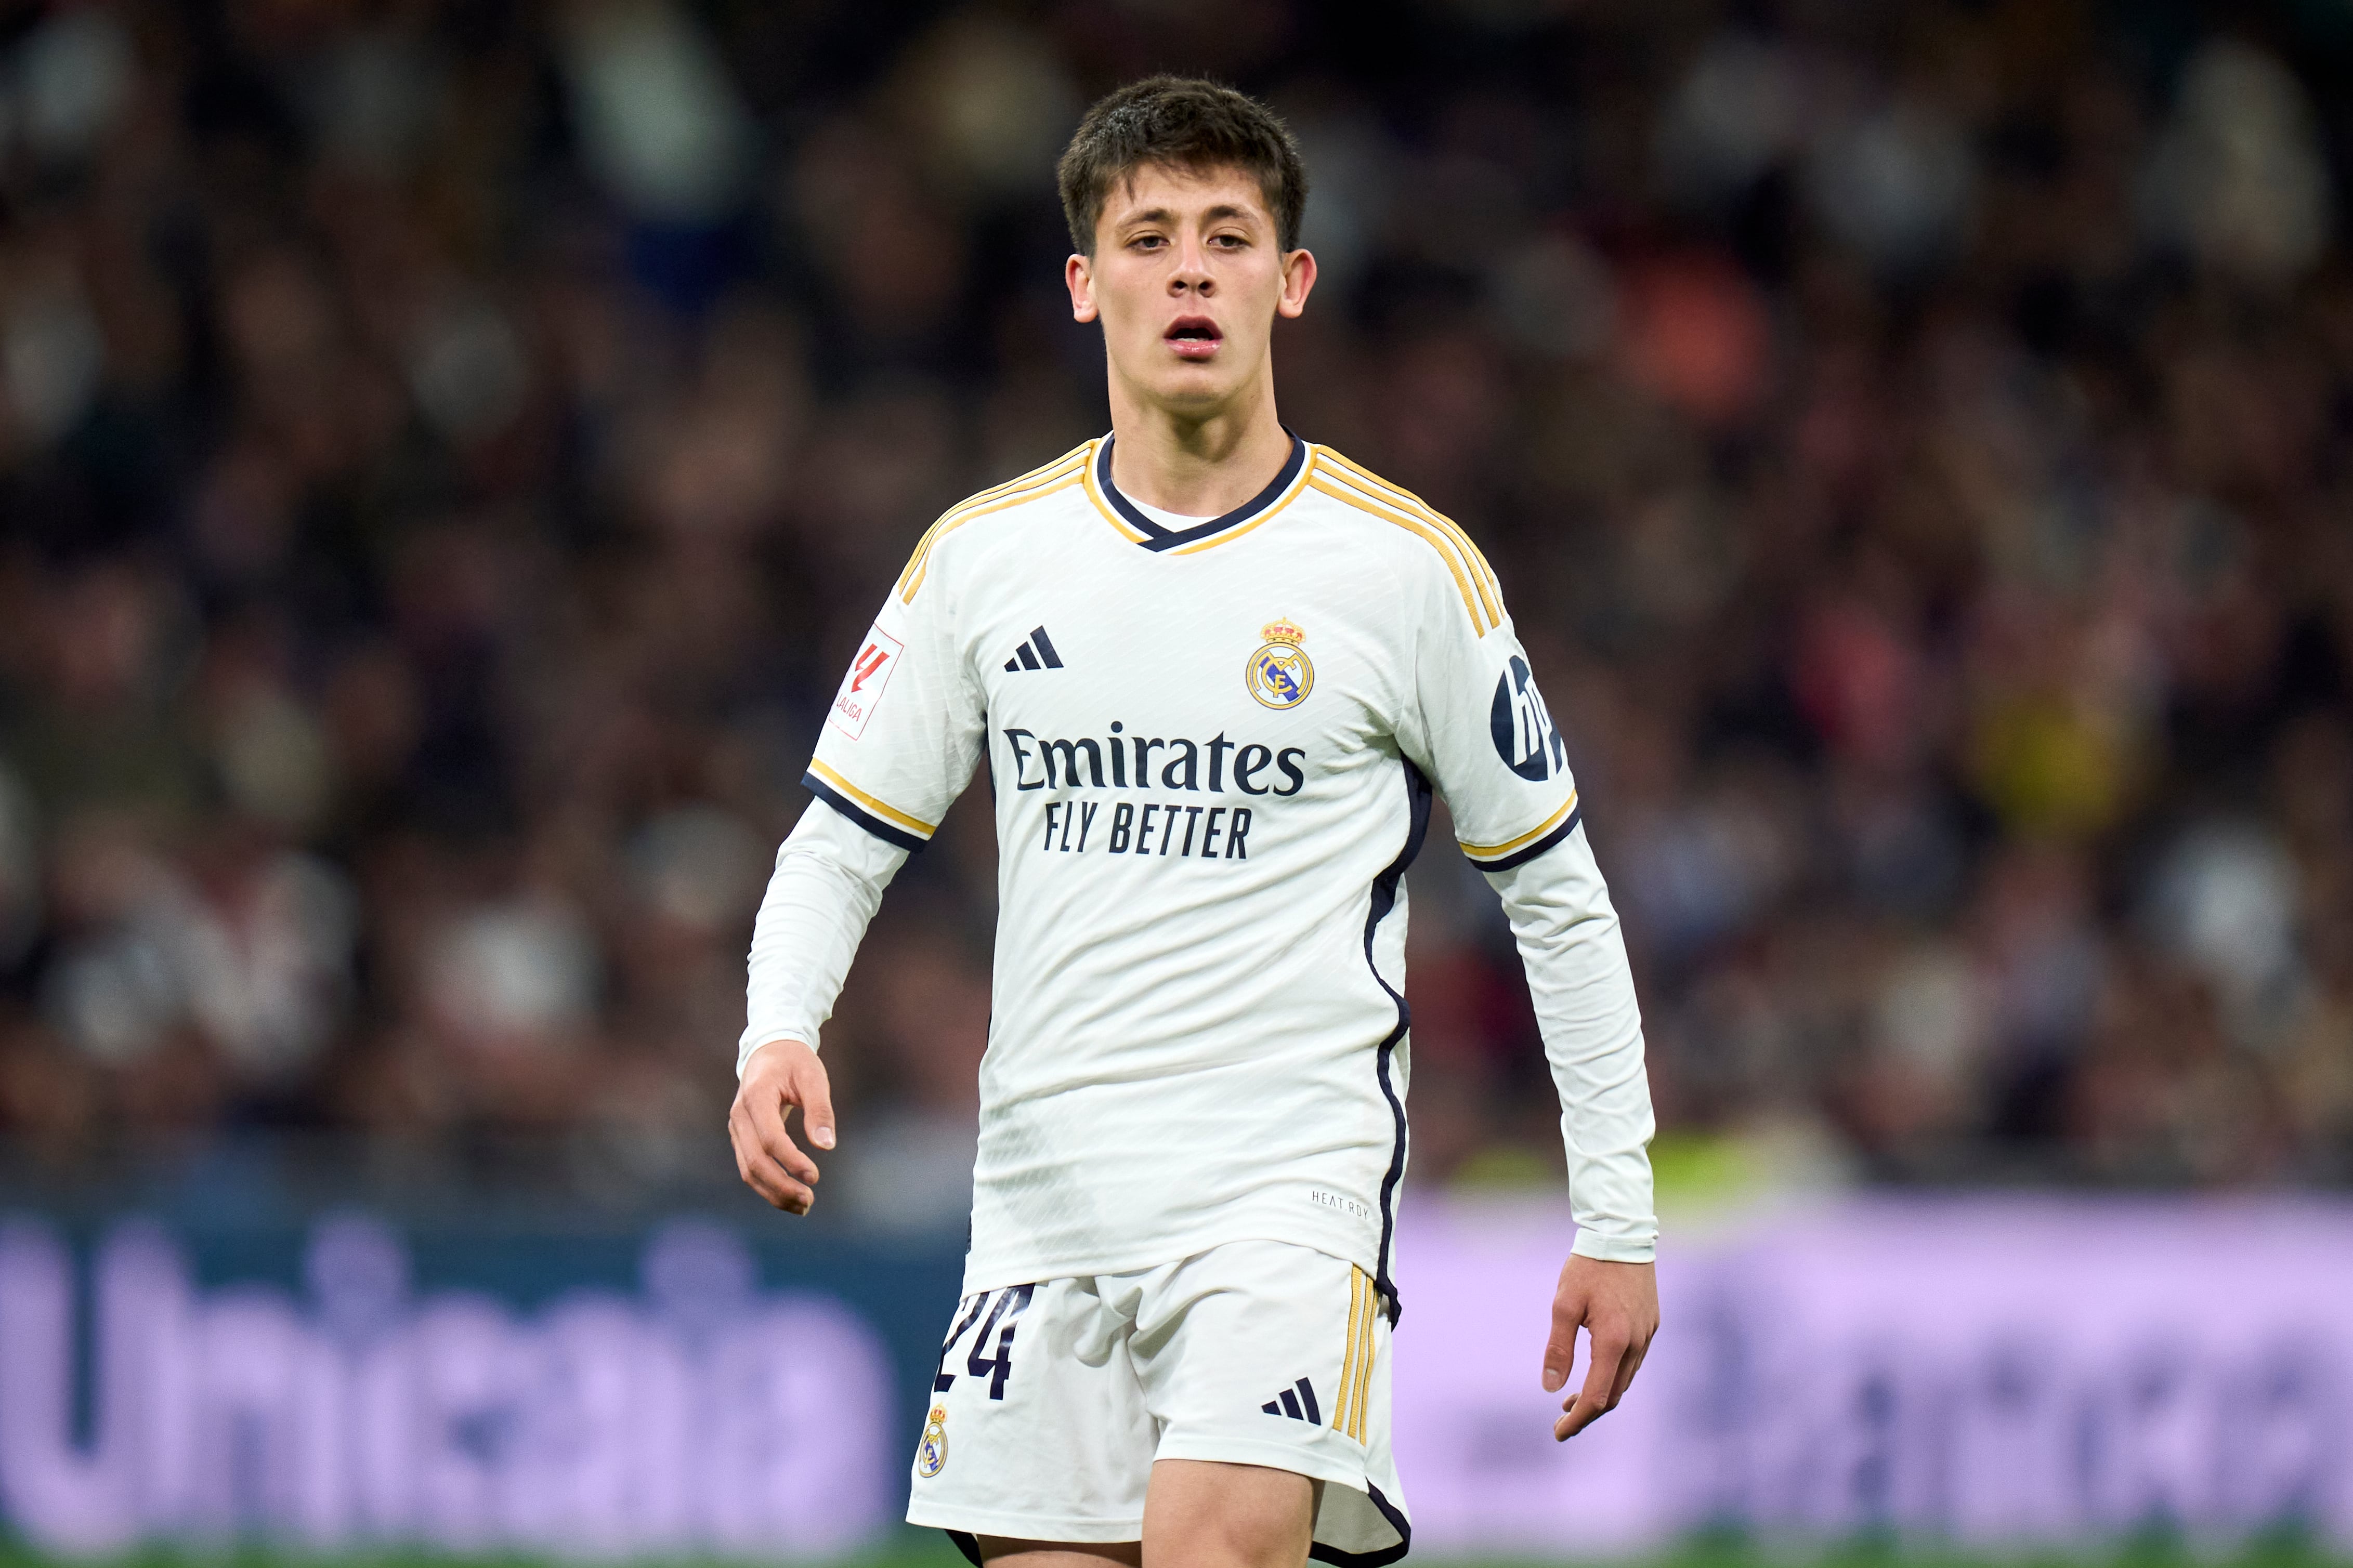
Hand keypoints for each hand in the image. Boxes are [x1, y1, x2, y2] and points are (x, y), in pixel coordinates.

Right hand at [728, 1038, 835, 1214]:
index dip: (791, 1160)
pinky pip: (749, 1168)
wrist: (769, 1050)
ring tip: (803, 1206)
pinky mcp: (741, 1138)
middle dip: (781, 1185)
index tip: (815, 1176)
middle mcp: (740, 1116)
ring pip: (748, 1170)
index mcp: (756, 1096)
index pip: (770, 1138)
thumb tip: (826, 1146)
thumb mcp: (813, 1076)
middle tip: (810, 1200)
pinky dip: (768, 1186)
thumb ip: (819, 1109)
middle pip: (754, 1161)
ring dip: (773, 1193)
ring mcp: (737, 1129)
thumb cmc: (795, 1062)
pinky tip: (790, 1197)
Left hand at [1542, 1254, 1657, 1439]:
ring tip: (1572, 1400)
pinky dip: (1613, 1377)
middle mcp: (1636, 1344)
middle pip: (1613, 1395)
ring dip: (1601, 1396)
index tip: (1558, 1432)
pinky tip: (1596, 1372)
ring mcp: (1647, 1335)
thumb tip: (1550, 1388)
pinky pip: (1633, 1363)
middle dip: (1587, 1413)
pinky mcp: (1651, 1325)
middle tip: (1562, 1421)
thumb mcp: (1563, 1304)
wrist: (1622, 1235)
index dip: (1577, 1420)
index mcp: (1613, 1342)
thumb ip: (1558, 1347)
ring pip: (1625, 1381)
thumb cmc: (1589, 1267)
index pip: (1596, 1397)